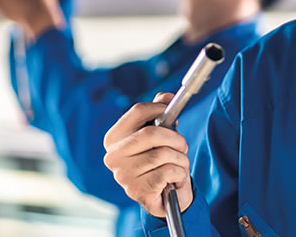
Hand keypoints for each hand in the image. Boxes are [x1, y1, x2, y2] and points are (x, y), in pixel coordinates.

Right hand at [104, 93, 193, 217]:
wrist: (163, 198)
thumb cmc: (159, 162)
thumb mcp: (159, 135)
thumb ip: (160, 113)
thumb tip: (166, 96)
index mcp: (114, 138)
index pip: (137, 111)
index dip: (160, 108)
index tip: (171, 111)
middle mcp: (113, 156)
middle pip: (152, 133)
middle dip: (175, 138)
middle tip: (182, 145)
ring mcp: (123, 174)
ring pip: (163, 154)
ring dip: (180, 158)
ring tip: (178, 164)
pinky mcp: (136, 190)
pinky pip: (168, 171)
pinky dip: (179, 173)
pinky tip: (174, 178)